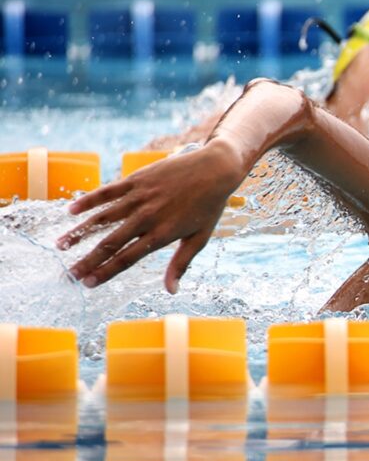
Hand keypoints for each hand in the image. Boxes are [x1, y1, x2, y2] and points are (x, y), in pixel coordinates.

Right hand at [56, 139, 246, 292]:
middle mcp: (147, 217)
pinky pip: (108, 191)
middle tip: (68, 274)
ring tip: (60, 246)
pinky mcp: (137, 179)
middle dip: (87, 260)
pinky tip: (71, 211)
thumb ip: (181, 264)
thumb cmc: (209, 206)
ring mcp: (140, 197)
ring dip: (80, 232)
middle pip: (110, 242)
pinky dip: (89, 201)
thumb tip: (171, 291)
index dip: (106, 272)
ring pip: (103, 217)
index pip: (127, 258)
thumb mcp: (200, 238)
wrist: (215, 169)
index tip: (88, 283)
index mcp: (162, 234)